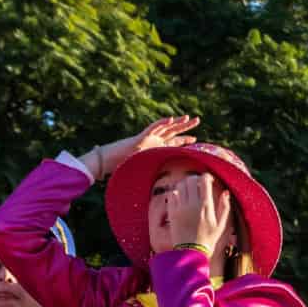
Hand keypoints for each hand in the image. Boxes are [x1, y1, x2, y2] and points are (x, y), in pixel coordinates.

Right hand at [82, 115, 199, 180]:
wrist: (109, 163)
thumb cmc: (124, 168)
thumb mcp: (144, 172)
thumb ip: (154, 176)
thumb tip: (164, 189)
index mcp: (155, 148)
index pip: (172, 142)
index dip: (183, 140)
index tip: (195, 139)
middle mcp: (152, 141)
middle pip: (172, 132)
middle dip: (185, 127)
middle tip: (197, 120)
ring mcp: (147, 138)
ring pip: (165, 127)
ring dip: (177, 122)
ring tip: (189, 117)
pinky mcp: (141, 137)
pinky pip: (152, 128)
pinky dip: (161, 123)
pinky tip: (171, 119)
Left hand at [168, 172, 232, 250]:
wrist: (191, 252)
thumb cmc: (208, 239)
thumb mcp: (221, 225)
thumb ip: (224, 207)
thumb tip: (225, 192)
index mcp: (206, 206)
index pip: (204, 180)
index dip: (206, 177)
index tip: (209, 181)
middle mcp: (192, 204)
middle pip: (191, 180)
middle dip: (196, 179)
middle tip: (198, 184)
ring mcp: (180, 208)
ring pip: (180, 185)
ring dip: (185, 185)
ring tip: (189, 190)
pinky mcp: (172, 213)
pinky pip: (172, 195)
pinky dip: (176, 193)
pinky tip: (181, 198)